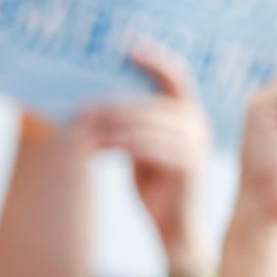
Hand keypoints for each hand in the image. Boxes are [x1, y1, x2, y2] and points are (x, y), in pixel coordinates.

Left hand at [76, 43, 211, 253]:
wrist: (174, 227)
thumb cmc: (156, 185)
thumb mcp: (143, 147)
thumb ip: (133, 125)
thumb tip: (92, 104)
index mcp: (189, 115)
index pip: (176, 77)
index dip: (154, 60)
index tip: (127, 48)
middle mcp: (198, 125)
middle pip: (149, 103)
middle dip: (111, 106)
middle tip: (78, 111)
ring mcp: (196, 146)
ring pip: (145, 126)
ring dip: (109, 128)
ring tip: (81, 134)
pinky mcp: (188, 167)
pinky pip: (148, 148)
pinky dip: (118, 147)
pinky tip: (95, 151)